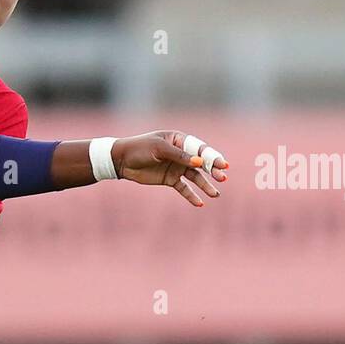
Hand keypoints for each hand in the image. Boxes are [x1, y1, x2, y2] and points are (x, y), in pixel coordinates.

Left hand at [112, 130, 227, 207]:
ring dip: (205, 185)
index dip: (212, 157)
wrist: (122, 161)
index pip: (200, 149)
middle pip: (201, 163)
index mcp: (180, 140)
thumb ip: (180, 156)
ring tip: (215, 194)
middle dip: (213, 171)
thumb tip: (199, 162)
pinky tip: (200, 203)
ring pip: (195, 177)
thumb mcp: (160, 149)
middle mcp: (181, 154)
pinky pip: (184, 188)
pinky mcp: (170, 179)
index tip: (223, 165)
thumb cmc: (140, 148)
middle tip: (222, 178)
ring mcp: (176, 167)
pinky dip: (191, 195)